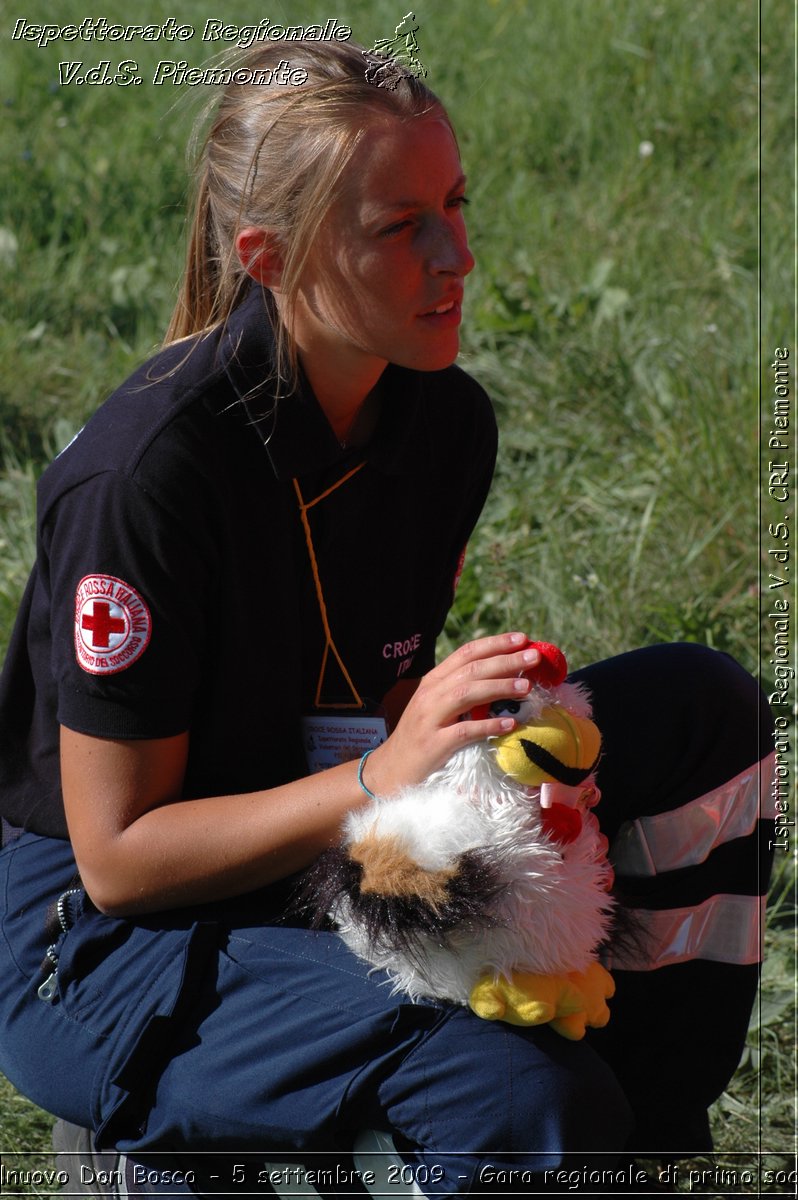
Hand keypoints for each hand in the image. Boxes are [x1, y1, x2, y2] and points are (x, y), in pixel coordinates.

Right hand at [363, 632, 541, 794]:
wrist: (391, 768)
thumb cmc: (420, 736)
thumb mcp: (436, 706)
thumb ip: (461, 690)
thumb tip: (500, 677)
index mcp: (434, 681)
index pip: (466, 654)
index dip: (494, 644)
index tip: (521, 639)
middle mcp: (431, 694)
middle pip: (471, 670)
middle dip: (505, 660)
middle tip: (534, 656)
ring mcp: (431, 718)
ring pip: (467, 694)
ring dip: (499, 687)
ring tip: (526, 686)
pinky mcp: (434, 744)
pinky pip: (465, 731)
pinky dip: (488, 725)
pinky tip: (509, 724)